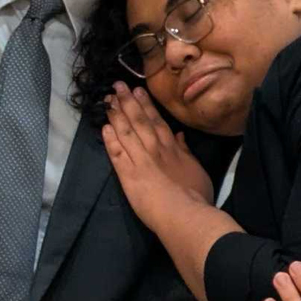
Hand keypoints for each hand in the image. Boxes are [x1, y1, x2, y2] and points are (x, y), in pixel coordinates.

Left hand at [101, 81, 212, 225]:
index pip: (157, 121)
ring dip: (116, 115)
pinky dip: (110, 139)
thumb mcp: (197, 169)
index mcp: (172, 148)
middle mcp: (155, 149)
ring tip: (108, 100)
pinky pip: (116, 153)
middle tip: (117, 86)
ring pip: (126, 132)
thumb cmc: (196, 195)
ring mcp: (141, 160)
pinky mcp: (128, 175)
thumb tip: (180, 136)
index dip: (146, 105)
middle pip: (139, 121)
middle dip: (128, 102)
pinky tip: (104, 127)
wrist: (184, 213)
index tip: (138, 90)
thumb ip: (186, 151)